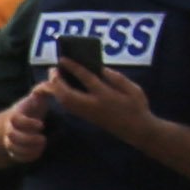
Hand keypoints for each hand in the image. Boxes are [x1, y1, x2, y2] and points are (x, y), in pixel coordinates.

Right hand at [0, 84, 60, 163]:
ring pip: (12, 148)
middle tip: (43, 139)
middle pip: (11, 136)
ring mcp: (10, 139)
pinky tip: (38, 151)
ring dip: (28, 149)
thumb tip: (54, 73)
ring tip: (42, 145)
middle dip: (28, 139)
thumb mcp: (37, 97)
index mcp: (16, 114)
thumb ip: (45, 88)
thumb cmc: (31, 108)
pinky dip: (27, 157)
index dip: (27, 124)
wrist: (17, 121)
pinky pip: (16, 157)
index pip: (15, 120)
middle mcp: (10, 127)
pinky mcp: (13, 149)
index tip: (41, 125)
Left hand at [48, 59, 162, 146]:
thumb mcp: (133, 88)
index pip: (86, 79)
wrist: (137, 131)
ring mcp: (88, 113)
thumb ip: (116, 77)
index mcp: (106, 96)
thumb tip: (100, 68)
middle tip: (53, 69)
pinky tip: (60, 88)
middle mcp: (93, 105)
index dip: (73, 67)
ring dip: (56, 90)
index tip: (63, 58)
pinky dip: (61, 96)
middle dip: (56, 82)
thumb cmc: (137, 107)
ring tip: (54, 76)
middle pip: (67, 95)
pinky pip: (68, 107)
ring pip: (65, 103)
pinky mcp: (87, 118)